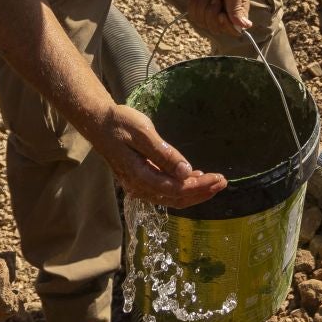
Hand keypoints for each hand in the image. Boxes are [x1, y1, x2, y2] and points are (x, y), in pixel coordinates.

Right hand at [94, 104, 224, 207]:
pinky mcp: (141, 180)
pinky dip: (183, 187)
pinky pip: (165, 190)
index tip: (218, 179)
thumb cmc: (119, 124)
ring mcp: (139, 185)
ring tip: (215, 182)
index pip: (175, 189)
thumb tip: (186, 172)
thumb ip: (164, 154)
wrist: (98, 123)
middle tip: (223, 182)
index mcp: (138, 175)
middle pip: (176, 198)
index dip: (198, 187)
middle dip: (201, 192)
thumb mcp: (142, 132)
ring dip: (194, 192)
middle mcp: (139, 186)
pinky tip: (196, 177)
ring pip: (172, 197)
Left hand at [184, 0, 249, 37]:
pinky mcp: (198, 7)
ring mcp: (211, 10)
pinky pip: (193, 17)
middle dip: (211, 12)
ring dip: (202, 5)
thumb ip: (236, 9)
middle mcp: (226, 12)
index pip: (235, 30)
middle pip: (217, 29)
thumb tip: (246, 27)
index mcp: (239, 8)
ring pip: (203, 23)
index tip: (222, 13)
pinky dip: (193, 4)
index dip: (226, 25)